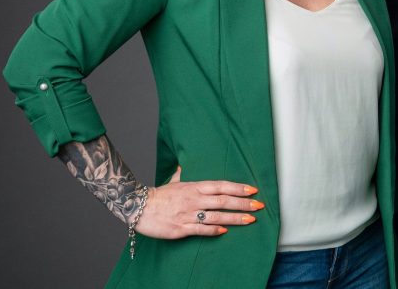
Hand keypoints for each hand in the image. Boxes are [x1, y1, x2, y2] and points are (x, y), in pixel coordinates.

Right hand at [135, 167, 263, 238]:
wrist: (138, 206)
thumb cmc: (159, 195)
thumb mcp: (175, 181)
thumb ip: (184, 174)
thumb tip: (186, 165)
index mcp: (195, 186)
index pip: (222, 185)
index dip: (238, 188)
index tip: (253, 190)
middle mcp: (194, 199)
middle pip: (223, 200)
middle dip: (243, 203)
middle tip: (259, 206)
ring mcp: (188, 214)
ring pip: (216, 216)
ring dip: (235, 218)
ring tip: (250, 220)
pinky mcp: (181, 228)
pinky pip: (201, 229)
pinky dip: (213, 230)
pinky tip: (225, 231)